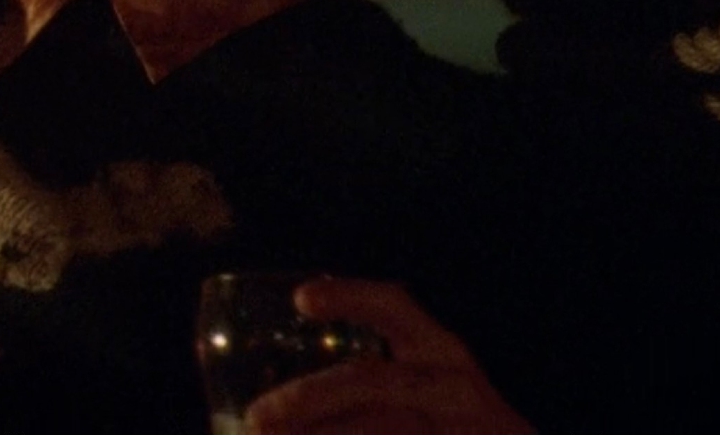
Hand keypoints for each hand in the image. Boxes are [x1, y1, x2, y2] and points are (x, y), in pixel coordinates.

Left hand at [243, 277, 532, 434]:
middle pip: (369, 381)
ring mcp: (462, 428)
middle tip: (257, 416)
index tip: (301, 299)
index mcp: (441, 354)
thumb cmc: (455, 426)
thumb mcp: (430, 390)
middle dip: (306, 399)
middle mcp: (454, 387)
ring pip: (380, 428)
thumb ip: (369, 384)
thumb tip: (270, 407)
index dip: (350, 297)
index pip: (396, 307)